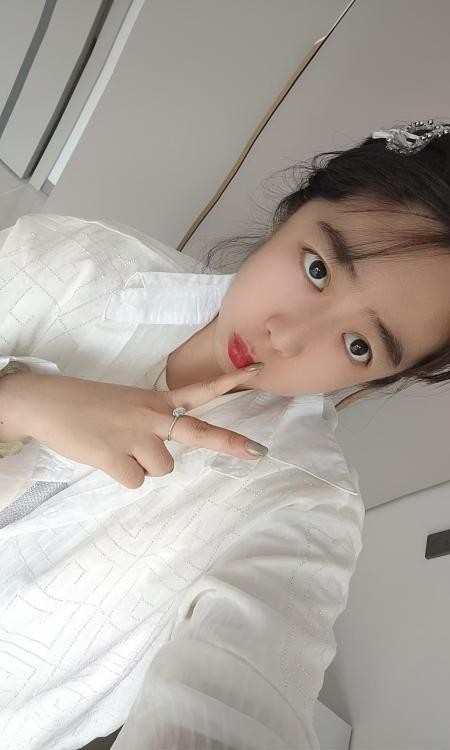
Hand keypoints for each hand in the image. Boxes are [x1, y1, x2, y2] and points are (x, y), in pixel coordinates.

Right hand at [2, 365, 266, 488]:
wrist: (46, 402)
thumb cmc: (85, 405)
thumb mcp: (127, 403)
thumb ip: (151, 423)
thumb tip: (159, 459)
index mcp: (155, 399)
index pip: (198, 390)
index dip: (228, 382)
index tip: (257, 371)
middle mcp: (152, 415)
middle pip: (199, 433)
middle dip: (231, 444)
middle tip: (260, 453)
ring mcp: (135, 435)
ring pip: (161, 469)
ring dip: (142, 466)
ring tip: (117, 449)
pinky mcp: (115, 456)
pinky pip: (135, 482)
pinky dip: (121, 476)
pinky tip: (105, 458)